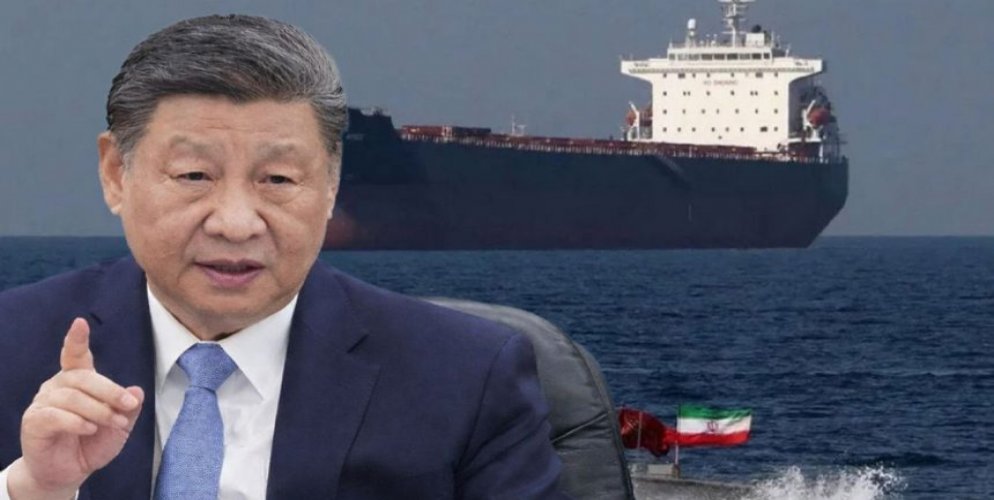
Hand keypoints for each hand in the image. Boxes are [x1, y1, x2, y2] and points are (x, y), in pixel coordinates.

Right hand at [7, 318, 143, 499]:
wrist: (68, 472)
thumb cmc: (93, 443)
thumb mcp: (119, 426)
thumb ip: (128, 408)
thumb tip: (137, 390)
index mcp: (78, 381)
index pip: (75, 355)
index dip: (77, 339)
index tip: (80, 323)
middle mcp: (58, 386)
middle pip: (83, 378)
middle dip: (110, 391)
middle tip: (127, 405)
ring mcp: (43, 403)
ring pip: (73, 397)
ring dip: (98, 410)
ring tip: (112, 423)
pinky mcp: (34, 421)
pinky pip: (56, 415)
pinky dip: (77, 421)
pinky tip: (89, 429)